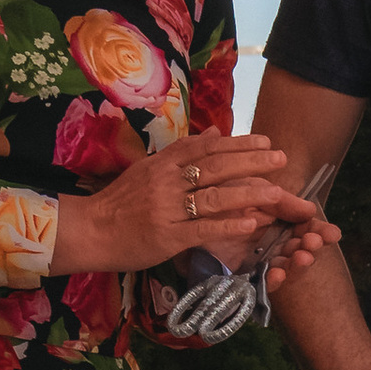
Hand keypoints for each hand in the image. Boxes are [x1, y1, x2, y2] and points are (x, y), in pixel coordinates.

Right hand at [52, 135, 332, 279]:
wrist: (90, 230)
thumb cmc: (122, 203)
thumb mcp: (149, 170)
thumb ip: (182, 153)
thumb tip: (215, 132)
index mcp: (162, 164)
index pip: (205, 148)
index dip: (237, 144)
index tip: (264, 141)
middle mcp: (166, 182)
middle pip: (214, 168)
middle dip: (250, 163)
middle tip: (280, 159)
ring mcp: (167, 210)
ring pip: (212, 198)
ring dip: (247, 193)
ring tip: (276, 192)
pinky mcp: (167, 237)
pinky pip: (203, 229)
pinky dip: (228, 226)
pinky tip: (251, 224)